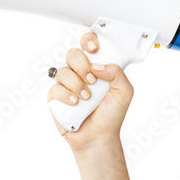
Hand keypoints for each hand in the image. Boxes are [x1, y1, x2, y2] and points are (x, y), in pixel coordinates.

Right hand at [47, 31, 133, 152]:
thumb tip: (98, 65)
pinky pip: (55, 88)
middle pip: (73, 54)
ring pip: (63, 71)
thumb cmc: (111, 116)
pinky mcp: (56, 97)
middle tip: (92, 81)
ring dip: (77, 84)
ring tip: (87, 97)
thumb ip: (117, 74)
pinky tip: (76, 103)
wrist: (98, 137)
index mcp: (97, 68)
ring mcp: (67, 84)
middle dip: (82, 65)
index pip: (89, 45)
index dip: (89, 41)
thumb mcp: (124, 93)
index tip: (94, 49)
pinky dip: (66, 95)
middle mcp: (81, 73)